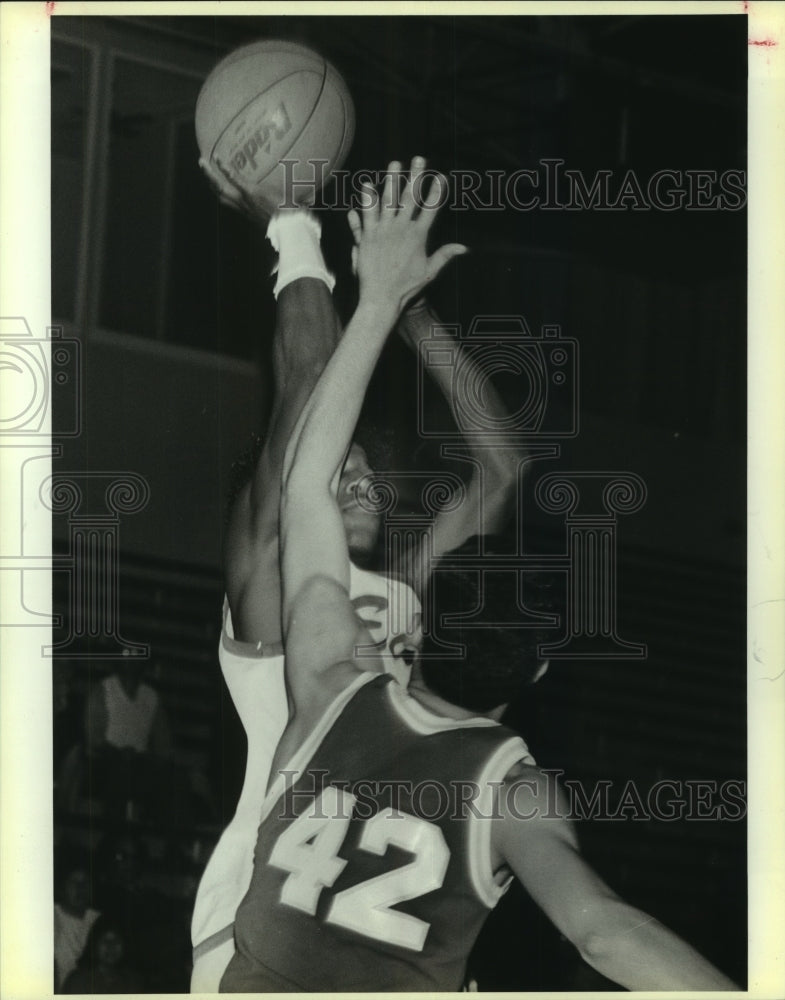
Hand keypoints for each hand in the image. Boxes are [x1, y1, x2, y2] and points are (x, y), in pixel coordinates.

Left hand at [347, 157, 466, 312]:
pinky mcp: (367, 236)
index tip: (441, 176)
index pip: (431, 209)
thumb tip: (464, 248)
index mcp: (418, 236)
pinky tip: (366, 185)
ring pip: (388, 200)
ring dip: (392, 180)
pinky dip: (366, 200)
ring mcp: (383, 231)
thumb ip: (445, 255)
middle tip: (419, 159)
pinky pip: (367, 214)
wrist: (382, 298)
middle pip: (410, 197)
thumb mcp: (429, 272)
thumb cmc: (406, 288)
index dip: (437, 191)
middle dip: (416, 176)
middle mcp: (401, 229)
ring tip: (395, 164)